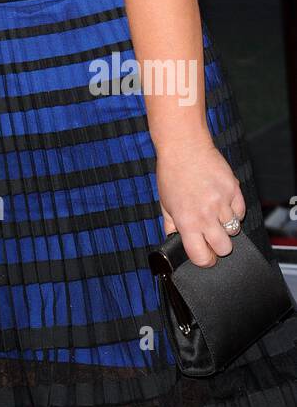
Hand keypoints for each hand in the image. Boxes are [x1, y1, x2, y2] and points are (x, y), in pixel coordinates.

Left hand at [156, 139, 245, 266]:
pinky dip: (234, 211)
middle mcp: (206, 214)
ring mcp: (222, 202)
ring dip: (226, 226)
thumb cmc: (172, 173)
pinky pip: (241, 211)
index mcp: (187, 221)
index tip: (204, 255)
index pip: (202, 257)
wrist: (184, 146)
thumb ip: (171, 226)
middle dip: (219, 246)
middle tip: (211, 235)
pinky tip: (222, 202)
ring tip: (214, 213)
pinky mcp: (234, 190)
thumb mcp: (164, 203)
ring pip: (235, 230)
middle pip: (225, 248)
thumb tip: (174, 242)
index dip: (204, 260)